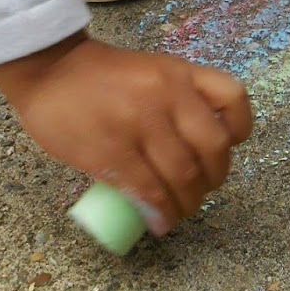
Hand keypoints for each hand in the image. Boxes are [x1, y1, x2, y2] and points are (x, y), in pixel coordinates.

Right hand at [0, 34, 253, 234]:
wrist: (50, 69)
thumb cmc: (100, 76)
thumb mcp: (151, 71)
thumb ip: (177, 101)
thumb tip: (196, 156)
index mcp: (179, 73)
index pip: (232, 98)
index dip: (238, 130)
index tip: (228, 149)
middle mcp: (168, 94)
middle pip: (213, 147)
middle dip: (213, 179)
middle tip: (200, 192)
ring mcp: (141, 122)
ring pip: (183, 175)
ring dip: (187, 204)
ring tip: (178, 213)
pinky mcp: (113, 150)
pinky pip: (149, 190)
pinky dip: (161, 213)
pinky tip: (159, 221)